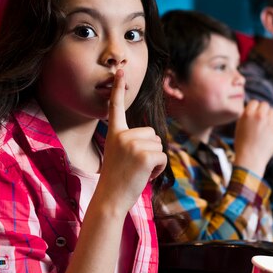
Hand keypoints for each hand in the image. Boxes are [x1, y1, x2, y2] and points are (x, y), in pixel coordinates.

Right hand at [96, 70, 167, 212]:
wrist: (110, 200)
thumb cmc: (116, 181)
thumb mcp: (121, 156)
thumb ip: (133, 143)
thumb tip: (154, 140)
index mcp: (114, 133)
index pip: (116, 108)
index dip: (118, 89)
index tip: (120, 71)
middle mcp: (122, 135)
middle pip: (152, 133)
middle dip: (150, 150)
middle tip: (134, 166)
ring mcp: (133, 144)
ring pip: (159, 144)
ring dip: (155, 160)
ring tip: (138, 171)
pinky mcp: (145, 155)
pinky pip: (163, 156)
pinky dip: (159, 168)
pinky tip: (146, 176)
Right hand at [234, 100, 272, 176]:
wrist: (250, 159)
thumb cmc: (242, 144)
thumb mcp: (239, 127)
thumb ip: (246, 116)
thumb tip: (253, 109)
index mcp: (248, 115)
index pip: (254, 102)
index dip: (254, 107)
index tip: (254, 112)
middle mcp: (259, 116)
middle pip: (265, 105)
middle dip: (263, 110)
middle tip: (261, 118)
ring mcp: (269, 123)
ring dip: (269, 117)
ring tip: (265, 125)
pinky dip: (272, 128)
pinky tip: (267, 136)